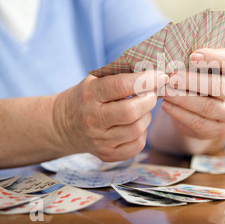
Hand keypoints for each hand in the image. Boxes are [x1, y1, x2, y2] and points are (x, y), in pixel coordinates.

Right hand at [53, 71, 167, 161]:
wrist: (64, 125)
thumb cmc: (88, 97)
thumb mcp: (97, 80)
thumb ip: (122, 74)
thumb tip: (155, 68)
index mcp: (90, 94)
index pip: (122, 86)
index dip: (146, 80)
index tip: (161, 76)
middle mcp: (93, 119)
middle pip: (132, 111)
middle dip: (149, 100)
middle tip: (152, 94)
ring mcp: (99, 140)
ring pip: (137, 129)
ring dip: (147, 116)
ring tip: (141, 109)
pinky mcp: (107, 155)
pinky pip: (137, 145)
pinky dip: (142, 133)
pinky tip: (135, 125)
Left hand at [161, 48, 224, 140]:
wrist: (201, 110)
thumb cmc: (198, 79)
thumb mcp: (199, 67)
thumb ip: (193, 61)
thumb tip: (172, 55)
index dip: (212, 57)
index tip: (192, 56)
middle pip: (218, 87)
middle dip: (192, 82)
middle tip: (172, 77)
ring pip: (208, 107)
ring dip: (183, 99)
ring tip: (166, 92)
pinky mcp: (218, 129)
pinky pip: (198, 123)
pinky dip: (180, 113)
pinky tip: (166, 105)